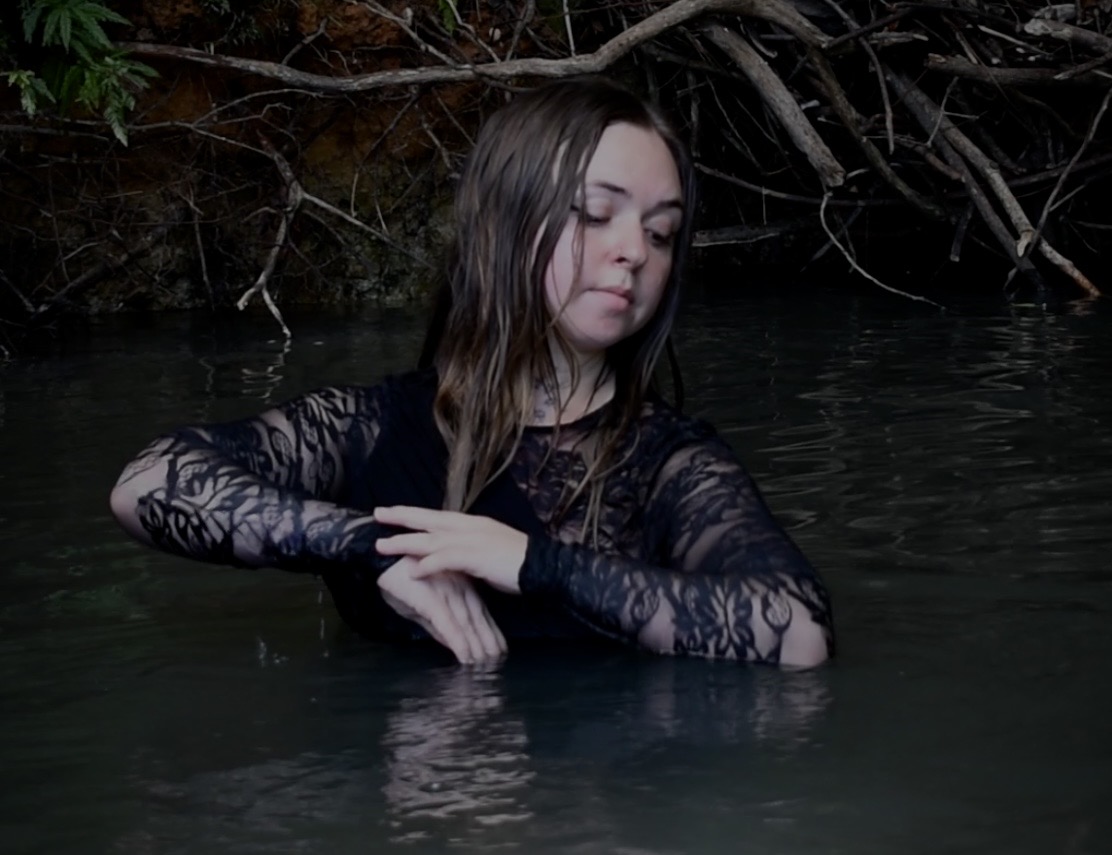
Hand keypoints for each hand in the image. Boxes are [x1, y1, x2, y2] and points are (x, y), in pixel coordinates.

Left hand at [374, 505, 527, 594]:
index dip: (412, 513)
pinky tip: (413, 572)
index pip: (435, 515)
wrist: (541, 566)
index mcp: (472, 523)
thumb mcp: (486, 550)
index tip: (391, 511)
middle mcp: (469, 527)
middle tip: (377, 514)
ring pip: (431, 539)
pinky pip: (446, 560)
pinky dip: (428, 565)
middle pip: (428, 519)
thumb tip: (447, 557)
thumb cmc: (516, 562)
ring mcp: (472, 540)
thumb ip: (465, 550)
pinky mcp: (476, 557)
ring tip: (382, 547)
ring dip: (405, 542)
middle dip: (401, 517)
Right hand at [377, 555, 506, 663]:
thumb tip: (449, 644)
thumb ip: (436, 623)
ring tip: (487, 664)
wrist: (376, 557)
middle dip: (489, 642)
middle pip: (477, 619)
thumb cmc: (398, 577)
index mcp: (458, 583)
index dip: (491, 631)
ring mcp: (445, 592)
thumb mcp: (421, 601)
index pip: (479, 611)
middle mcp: (456, 587)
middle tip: (501, 660)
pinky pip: (447, 624)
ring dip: (477, 646)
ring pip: (466, 624)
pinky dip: (458, 641)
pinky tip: (465, 657)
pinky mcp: (431, 598)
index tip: (501, 648)